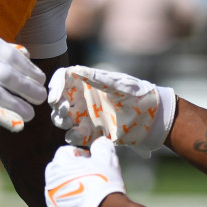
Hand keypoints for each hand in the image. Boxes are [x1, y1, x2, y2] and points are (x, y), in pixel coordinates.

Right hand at [0, 24, 45, 130]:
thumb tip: (23, 55)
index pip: (12, 56)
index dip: (30, 70)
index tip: (40, 79)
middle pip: (9, 75)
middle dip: (29, 88)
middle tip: (41, 97)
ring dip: (19, 105)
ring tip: (31, 113)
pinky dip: (0, 116)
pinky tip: (15, 124)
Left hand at [44, 137, 124, 206]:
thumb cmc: (104, 183)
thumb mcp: (107, 158)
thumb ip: (101, 146)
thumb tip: (99, 143)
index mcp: (60, 164)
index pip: (65, 152)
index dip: (80, 154)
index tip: (91, 160)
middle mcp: (50, 181)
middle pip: (59, 170)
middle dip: (71, 170)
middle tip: (88, 175)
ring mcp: (50, 200)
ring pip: (57, 189)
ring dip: (68, 188)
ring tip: (86, 193)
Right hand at [48, 66, 175, 155]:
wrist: (153, 118)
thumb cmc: (137, 95)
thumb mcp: (117, 85)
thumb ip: (97, 78)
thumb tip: (76, 69)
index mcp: (87, 82)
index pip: (63, 80)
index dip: (55, 86)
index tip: (54, 97)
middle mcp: (83, 99)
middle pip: (59, 101)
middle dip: (57, 106)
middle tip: (64, 111)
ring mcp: (86, 116)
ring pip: (63, 119)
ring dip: (61, 121)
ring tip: (69, 122)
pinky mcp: (91, 133)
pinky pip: (75, 136)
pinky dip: (73, 136)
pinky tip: (78, 135)